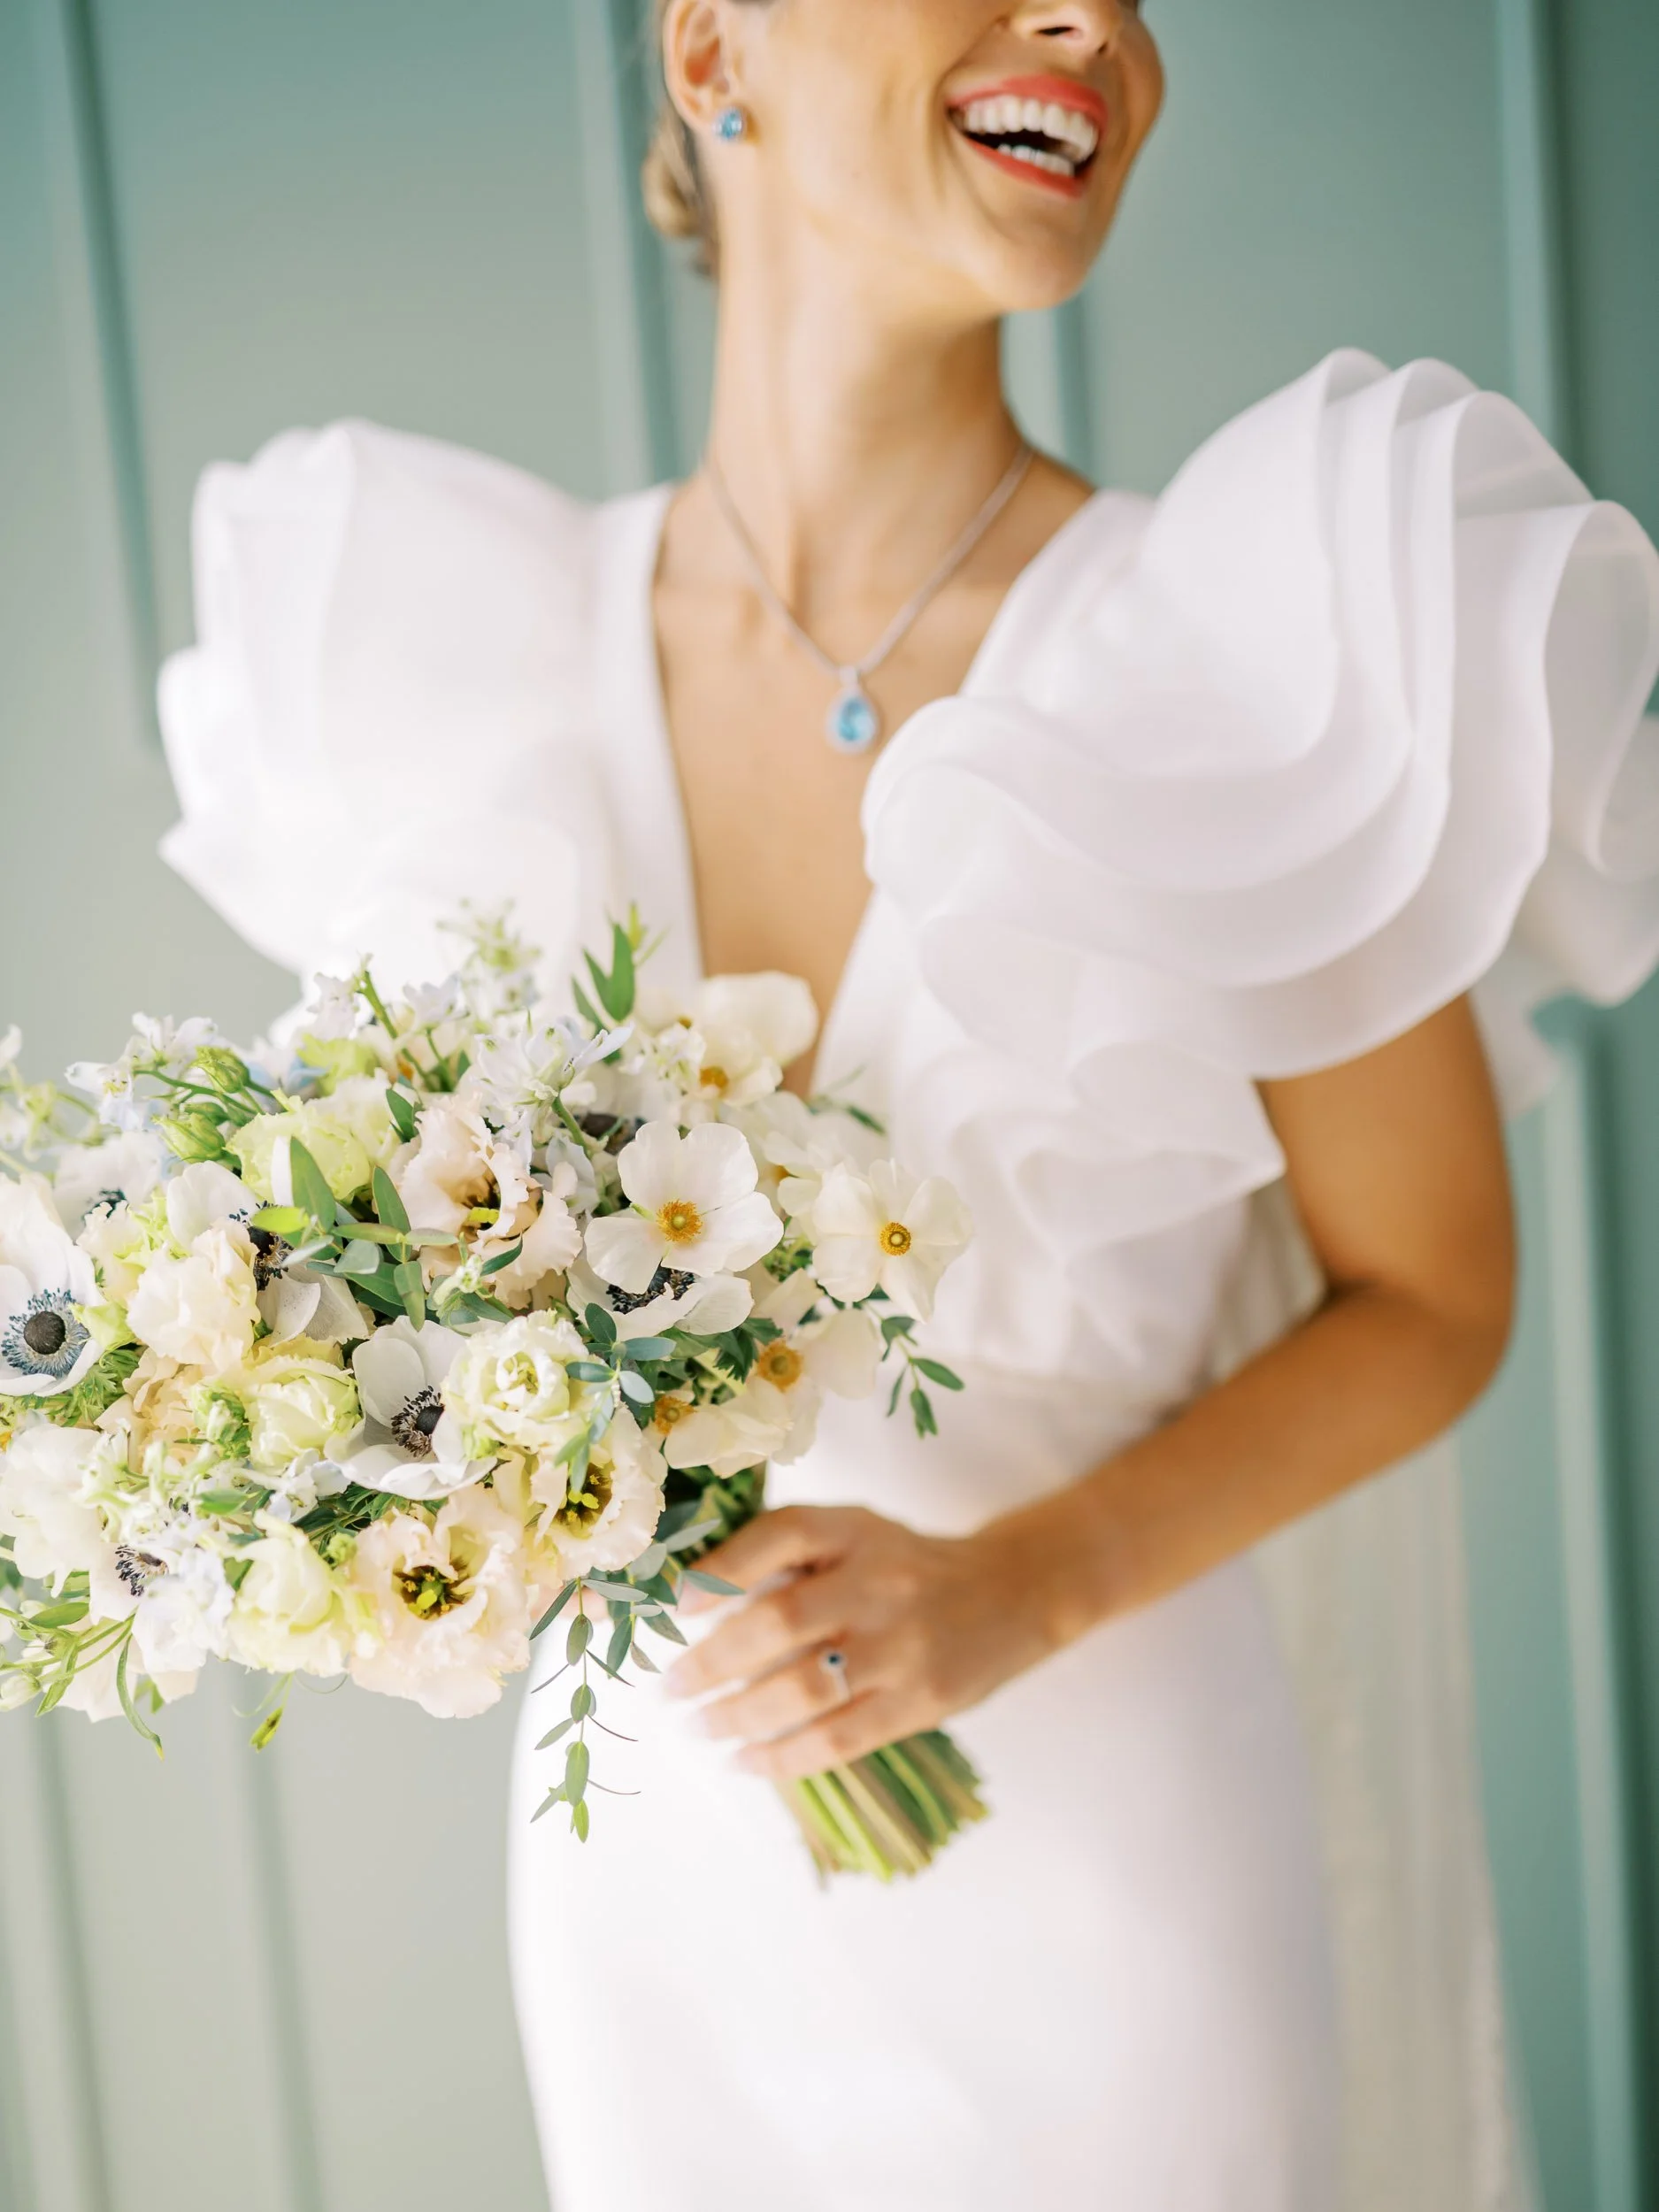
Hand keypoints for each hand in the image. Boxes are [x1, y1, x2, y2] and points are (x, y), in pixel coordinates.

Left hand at [662, 1504, 1067, 1780]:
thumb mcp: (857, 1535)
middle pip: (780, 1621)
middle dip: (712, 1662)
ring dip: (737, 1716)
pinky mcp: (920, 1703)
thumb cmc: (907, 1566)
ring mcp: (903, 1647)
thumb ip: (791, 1556)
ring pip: (803, 1689)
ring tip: (699, 1728)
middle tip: (671, 1688)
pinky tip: (744, 1761)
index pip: (782, 1534)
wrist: (1012, 1594)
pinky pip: (838, 1739)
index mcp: (856, 1530)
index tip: (677, 1605)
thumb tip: (694, 1601)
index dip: (723, 1568)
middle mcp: (879, 1582)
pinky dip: (782, 1757)